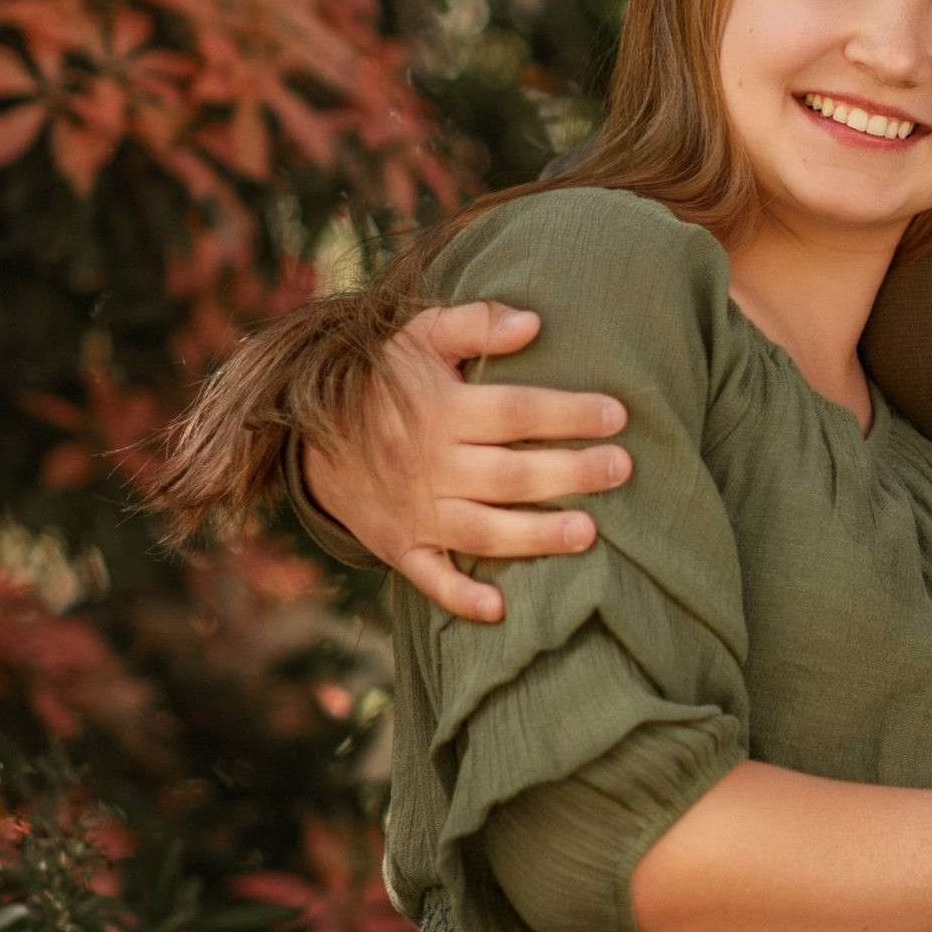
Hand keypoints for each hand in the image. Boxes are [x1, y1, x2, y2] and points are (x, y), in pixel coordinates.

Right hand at [303, 304, 631, 623]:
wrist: (309, 433)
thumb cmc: (385, 379)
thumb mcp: (419, 336)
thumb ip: (475, 324)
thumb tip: (533, 322)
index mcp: (437, 409)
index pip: (514, 412)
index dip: (567, 414)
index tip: (617, 414)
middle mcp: (426, 464)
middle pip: (508, 475)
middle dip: (569, 473)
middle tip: (622, 468)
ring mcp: (413, 511)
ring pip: (481, 530)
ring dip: (535, 536)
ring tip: (589, 533)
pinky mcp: (399, 547)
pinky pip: (430, 577)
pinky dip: (461, 597)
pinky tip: (500, 608)